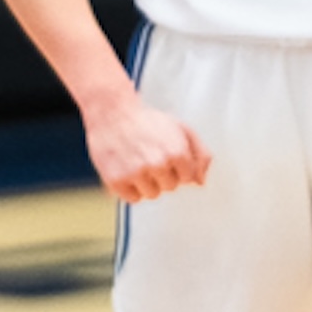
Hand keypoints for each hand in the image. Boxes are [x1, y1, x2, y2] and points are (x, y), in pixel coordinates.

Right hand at [84, 93, 210, 204]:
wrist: (110, 112)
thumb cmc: (146, 120)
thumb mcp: (180, 128)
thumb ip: (200, 154)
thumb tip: (200, 181)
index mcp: (177, 152)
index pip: (187, 178)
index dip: (177, 167)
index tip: (164, 153)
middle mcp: (157, 164)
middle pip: (170, 187)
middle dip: (162, 174)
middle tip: (148, 155)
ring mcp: (136, 173)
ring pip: (152, 194)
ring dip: (146, 183)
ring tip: (136, 162)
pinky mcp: (116, 180)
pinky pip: (132, 199)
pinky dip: (130, 188)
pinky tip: (126, 170)